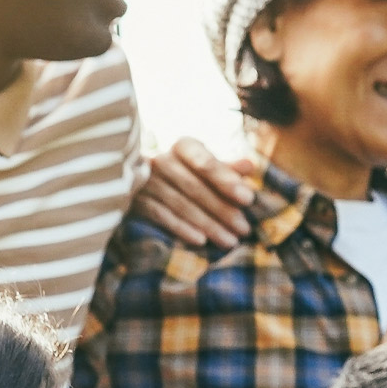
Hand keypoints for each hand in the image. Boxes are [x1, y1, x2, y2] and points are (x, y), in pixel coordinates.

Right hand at [132, 136, 260, 251]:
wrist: (144, 184)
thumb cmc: (186, 174)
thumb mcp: (206, 169)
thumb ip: (227, 169)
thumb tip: (250, 166)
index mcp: (183, 147)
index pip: (205, 161)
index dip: (226, 179)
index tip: (248, 198)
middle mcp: (161, 160)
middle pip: (194, 186)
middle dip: (222, 209)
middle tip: (244, 228)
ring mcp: (146, 181)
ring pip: (180, 204)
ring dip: (207, 224)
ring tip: (230, 241)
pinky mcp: (136, 201)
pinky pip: (161, 216)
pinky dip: (181, 229)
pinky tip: (201, 241)